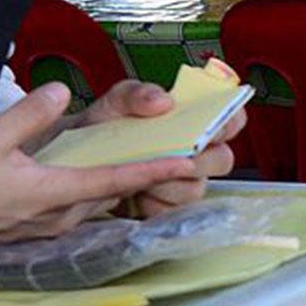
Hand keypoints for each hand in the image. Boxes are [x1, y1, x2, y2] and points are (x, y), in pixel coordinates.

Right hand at [0, 85, 203, 252]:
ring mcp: (53, 226)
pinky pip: (83, 206)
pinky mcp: (42, 228)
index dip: (153, 170)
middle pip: (116, 191)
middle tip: (180, 152)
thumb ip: (27, 114)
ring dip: (125, 182)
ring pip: (101, 199)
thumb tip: (59, 90)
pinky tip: (101, 174)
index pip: (115, 180)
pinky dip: (101, 189)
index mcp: (53, 193)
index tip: (185, 162)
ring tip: (150, 158)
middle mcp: (61, 216)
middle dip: (149, 174)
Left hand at [54, 70, 233, 215]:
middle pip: (222, 160)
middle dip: (200, 160)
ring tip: (143, 176)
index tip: (213, 126)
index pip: (230, 120)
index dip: (230, 123)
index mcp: (190, 121)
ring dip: (171, 184)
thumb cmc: (100, 129)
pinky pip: (174, 211)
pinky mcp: (165, 206)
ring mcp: (181, 182)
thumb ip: (135, 94)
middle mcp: (194, 152)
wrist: (74, 162)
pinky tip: (135, 195)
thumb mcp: (114, 103)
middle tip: (177, 156)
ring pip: (197, 189)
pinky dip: (154, 204)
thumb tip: (163, 100)